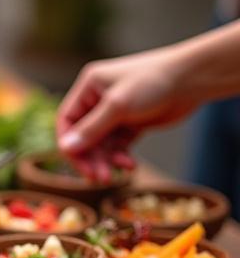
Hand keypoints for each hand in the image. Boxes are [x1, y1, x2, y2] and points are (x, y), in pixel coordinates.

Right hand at [56, 47, 200, 180]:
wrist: (192, 79)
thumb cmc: (153, 82)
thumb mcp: (118, 106)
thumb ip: (91, 129)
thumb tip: (64, 149)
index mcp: (89, 87)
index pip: (67, 121)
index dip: (69, 144)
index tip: (78, 165)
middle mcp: (98, 99)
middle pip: (84, 137)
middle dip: (91, 158)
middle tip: (100, 178)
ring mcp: (115, 112)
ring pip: (101, 144)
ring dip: (106, 161)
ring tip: (115, 176)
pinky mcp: (131, 123)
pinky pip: (118, 146)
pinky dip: (121, 157)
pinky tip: (130, 165)